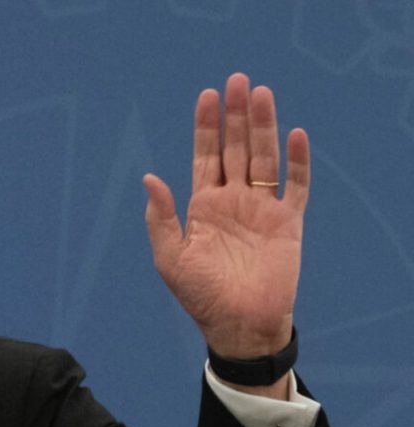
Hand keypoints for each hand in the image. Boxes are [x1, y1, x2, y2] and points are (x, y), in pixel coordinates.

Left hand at [143, 73, 309, 371]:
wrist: (238, 325)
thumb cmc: (200, 296)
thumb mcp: (171, 257)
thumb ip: (160, 218)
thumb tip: (149, 177)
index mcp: (203, 206)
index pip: (205, 157)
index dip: (206, 127)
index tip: (207, 96)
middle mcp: (233, 201)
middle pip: (236, 149)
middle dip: (236, 115)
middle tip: (237, 80)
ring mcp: (262, 209)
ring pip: (264, 158)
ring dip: (264, 127)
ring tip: (262, 94)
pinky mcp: (288, 223)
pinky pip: (296, 186)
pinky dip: (298, 162)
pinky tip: (296, 136)